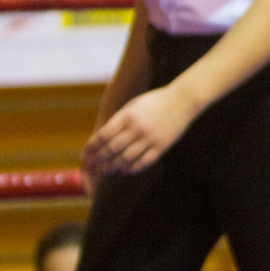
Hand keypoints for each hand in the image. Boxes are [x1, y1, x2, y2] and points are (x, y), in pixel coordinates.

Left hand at [82, 86, 200, 177]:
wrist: (183, 100)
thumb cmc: (155, 101)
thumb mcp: (133, 105)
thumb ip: (119, 120)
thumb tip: (104, 137)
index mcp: (128, 116)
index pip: (104, 135)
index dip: (92, 146)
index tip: (86, 153)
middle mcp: (137, 128)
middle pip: (112, 148)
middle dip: (99, 158)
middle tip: (91, 165)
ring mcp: (150, 138)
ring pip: (126, 158)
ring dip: (113, 166)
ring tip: (106, 170)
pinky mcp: (162, 146)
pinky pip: (144, 161)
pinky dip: (132, 168)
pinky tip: (125, 170)